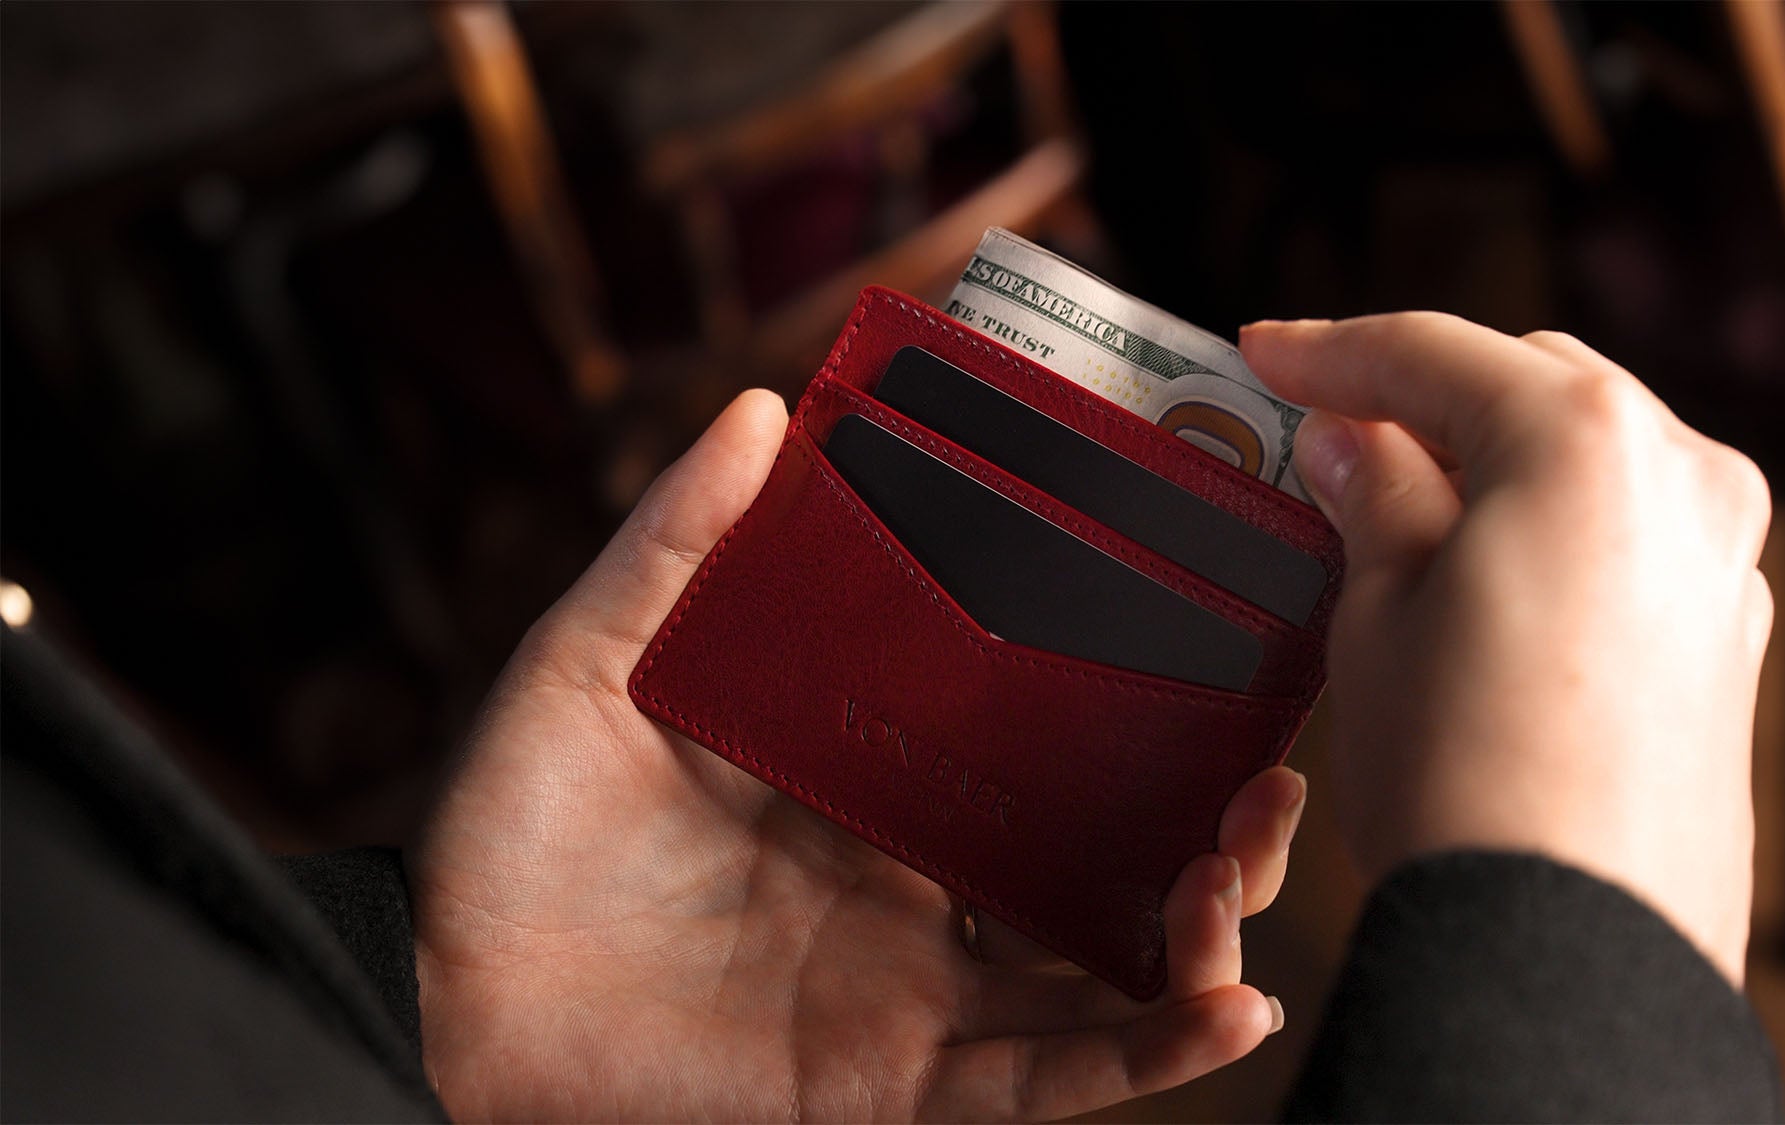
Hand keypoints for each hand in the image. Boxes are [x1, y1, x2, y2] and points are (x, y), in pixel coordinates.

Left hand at [409, 390, 1300, 1120]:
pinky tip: (1228, 1013)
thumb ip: (677, 544)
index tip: (1228, 651)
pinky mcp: (893, 1086)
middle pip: (1102, 861)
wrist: (443, 993)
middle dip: (1207, 828)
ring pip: (1100, 972)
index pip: (1038, 741)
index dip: (1138, 710)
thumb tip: (767, 408)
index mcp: (876, 781)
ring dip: (1200, 933)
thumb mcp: (594, 662)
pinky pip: (1041, 1083)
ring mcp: (915, 992)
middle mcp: (919, 887)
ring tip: (1249, 867)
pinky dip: (1142, 1060)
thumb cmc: (512, 825)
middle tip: (1272, 776)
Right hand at [1240, 315, 1771, 983]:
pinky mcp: (1730, 636)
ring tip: (1396, 505)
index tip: (1267, 354)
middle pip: (1530, 383)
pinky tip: (1480, 570)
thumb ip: (1372, 498)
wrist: (1567, 947)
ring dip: (1493, 459)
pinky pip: (1629, 533)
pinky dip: (1553, 525)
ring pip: (1591, 455)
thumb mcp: (1378, 612)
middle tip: (1326, 430)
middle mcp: (1683, 476)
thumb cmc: (1465, 780)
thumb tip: (1354, 444)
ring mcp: (1724, 559)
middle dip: (1424, 399)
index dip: (1331, 351)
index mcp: (1587, 439)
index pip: (1433, 355)